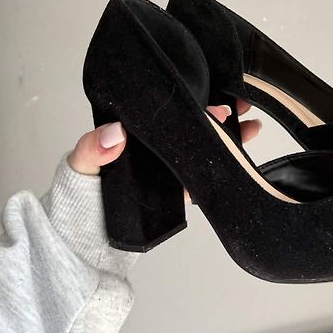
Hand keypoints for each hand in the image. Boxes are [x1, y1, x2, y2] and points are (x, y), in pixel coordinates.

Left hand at [67, 100, 260, 176]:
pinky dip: (224, 166)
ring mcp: (168, 166)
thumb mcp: (81, 162)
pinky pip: (204, 175)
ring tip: (253, 126)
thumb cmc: (79, 191)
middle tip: (243, 105)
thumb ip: (93, 148)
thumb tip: (115, 134)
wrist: (85, 238)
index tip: (214, 95)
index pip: (168, 108)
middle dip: (220, 113)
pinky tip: (242, 158)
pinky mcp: (177, 191)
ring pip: (203, 145)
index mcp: (136, 129)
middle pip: (192, 123)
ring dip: (229, 136)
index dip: (192, 98)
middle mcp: (156, 144)